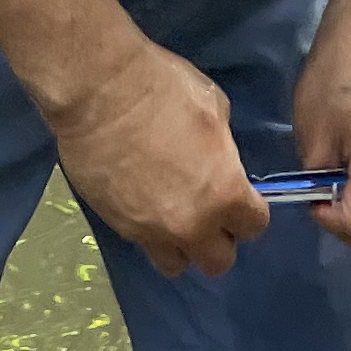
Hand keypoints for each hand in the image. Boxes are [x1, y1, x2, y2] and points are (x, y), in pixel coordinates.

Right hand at [45, 40, 268, 276]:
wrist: (97, 89)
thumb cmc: (161, 85)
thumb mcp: (212, 106)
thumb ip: (222, 148)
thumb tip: (218, 157)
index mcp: (225, 192)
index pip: (253, 226)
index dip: (248, 213)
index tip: (239, 199)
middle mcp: (192, 224)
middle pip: (218, 261)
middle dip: (218, 240)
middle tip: (208, 213)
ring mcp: (153, 232)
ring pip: (177, 265)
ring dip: (181, 246)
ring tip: (173, 217)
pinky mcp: (121, 228)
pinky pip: (144, 245)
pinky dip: (150, 232)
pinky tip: (143, 202)